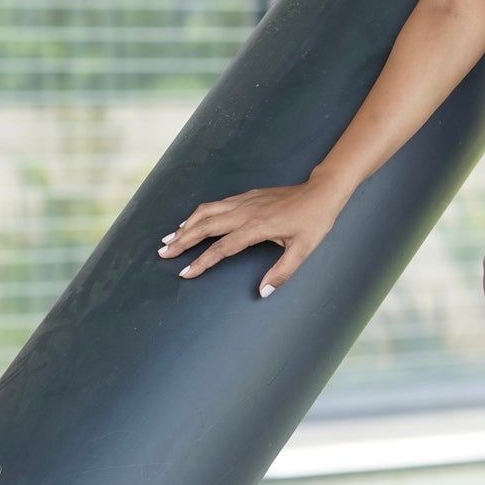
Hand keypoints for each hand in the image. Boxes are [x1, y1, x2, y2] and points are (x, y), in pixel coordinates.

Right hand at [157, 171, 348, 296]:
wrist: (321, 192)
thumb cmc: (314, 222)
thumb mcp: (303, 250)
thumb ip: (282, 272)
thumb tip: (263, 292)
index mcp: (257, 227)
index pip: (222, 247)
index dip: (202, 261)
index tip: (186, 273)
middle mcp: (245, 212)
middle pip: (206, 226)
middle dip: (182, 240)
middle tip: (163, 253)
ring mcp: (244, 201)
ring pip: (207, 211)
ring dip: (186, 225)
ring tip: (168, 238)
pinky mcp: (247, 196)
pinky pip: (216, 204)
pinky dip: (198, 214)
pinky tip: (190, 221)